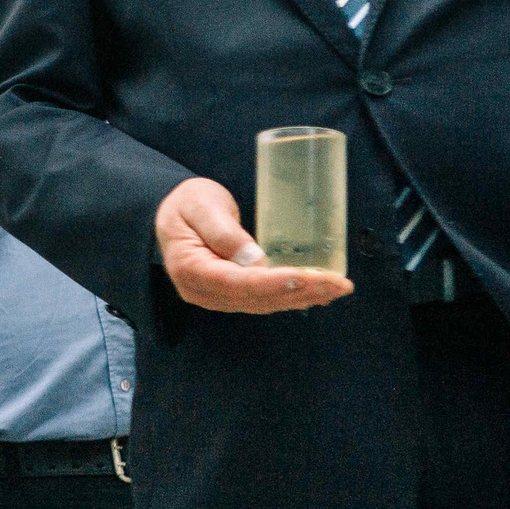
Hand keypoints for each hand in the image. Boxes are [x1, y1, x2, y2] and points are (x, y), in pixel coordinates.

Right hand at [155, 178, 351, 313]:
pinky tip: (318, 294)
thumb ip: (223, 231)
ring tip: (336, 288)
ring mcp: (215, 297)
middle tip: (337, 283)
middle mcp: (202, 291)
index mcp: (189, 268)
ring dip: (303, 298)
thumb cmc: (186, 204)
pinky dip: (292, 298)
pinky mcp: (230, 295)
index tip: (306, 276)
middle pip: (256, 298)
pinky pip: (263, 300)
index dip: (274, 282)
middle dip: (300, 292)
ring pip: (264, 304)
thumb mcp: (201, 205)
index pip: (236, 282)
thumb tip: (254, 259)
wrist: (172, 214)